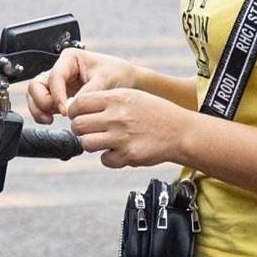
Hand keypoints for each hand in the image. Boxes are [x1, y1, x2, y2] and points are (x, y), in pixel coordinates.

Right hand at [21, 48, 137, 124]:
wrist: (127, 82)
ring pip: (35, 95)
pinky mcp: (58, 96)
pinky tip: (50, 120)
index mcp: (70, 58)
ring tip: (48, 120)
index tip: (65, 110)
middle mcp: (60, 69)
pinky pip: (42, 104)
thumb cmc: (118, 74)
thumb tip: (71, 107)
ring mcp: (57, 83)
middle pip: (37, 84)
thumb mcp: (106, 80)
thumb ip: (88, 92)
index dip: (57, 94)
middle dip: (40, 101)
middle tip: (50, 115)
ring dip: (37, 108)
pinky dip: (42, 113)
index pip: (55, 77)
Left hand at [68, 88, 192, 168]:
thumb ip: (106, 100)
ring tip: (102, 141)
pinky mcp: (129, 155)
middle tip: (89, 131)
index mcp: (116, 98)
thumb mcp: (131, 96)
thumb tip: (78, 106)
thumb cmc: (156, 113)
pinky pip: (104, 160)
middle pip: (78, 125)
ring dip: (91, 144)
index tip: (78, 116)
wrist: (182, 131)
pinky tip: (118, 152)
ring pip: (86, 143)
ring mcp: (122, 137)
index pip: (78, 103)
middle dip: (79, 129)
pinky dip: (108, 158)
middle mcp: (117, 117)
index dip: (74, 111)